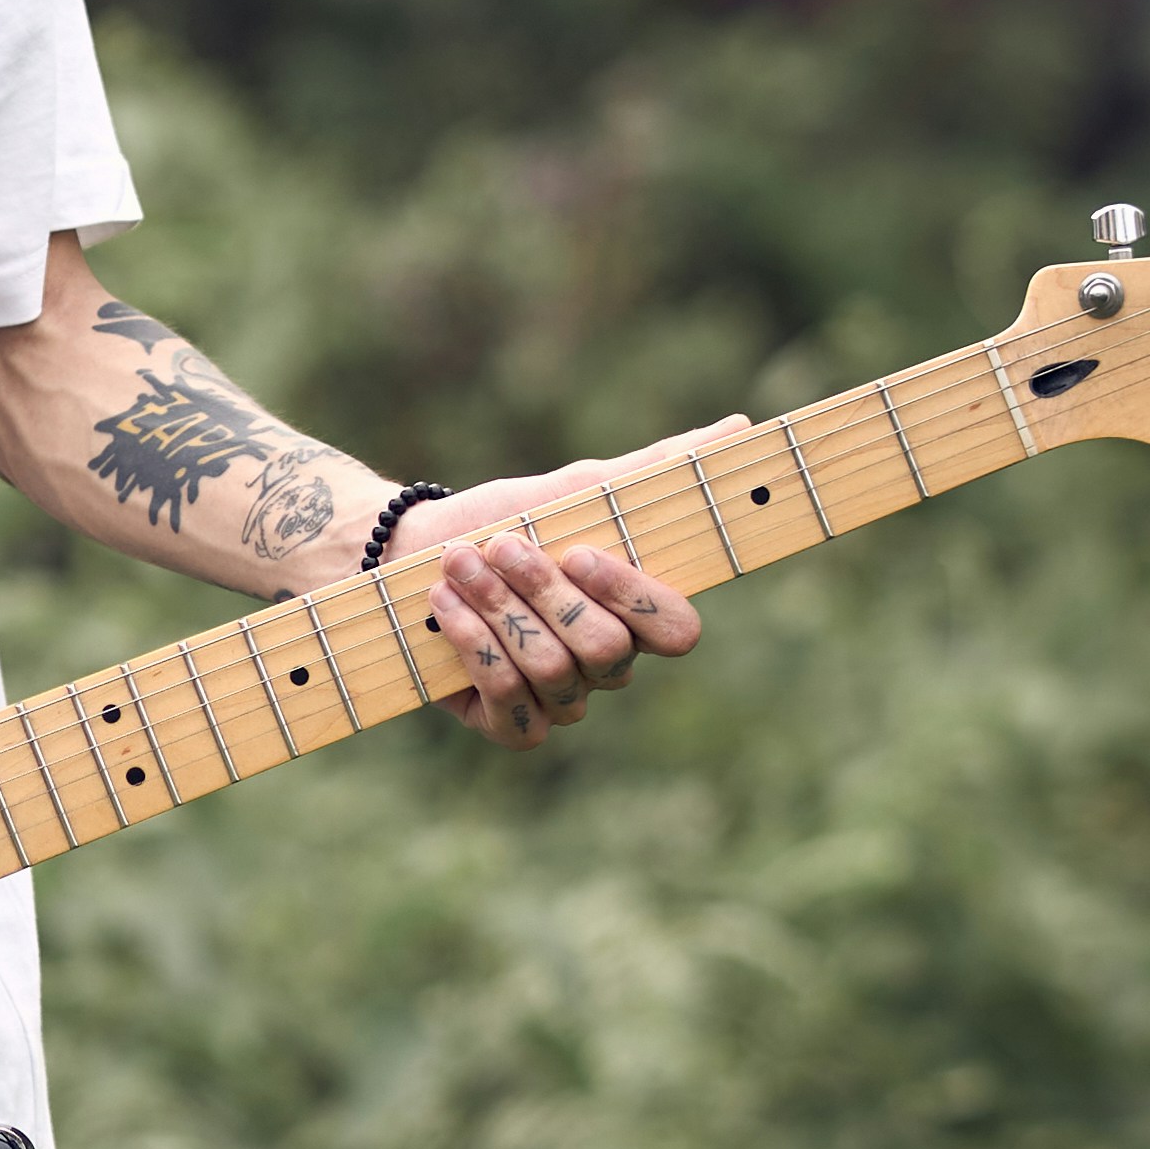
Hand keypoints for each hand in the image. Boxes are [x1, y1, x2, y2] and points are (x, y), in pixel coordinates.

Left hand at [388, 459, 730, 749]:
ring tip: (460, 567)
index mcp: (635, 613)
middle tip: (499, 548)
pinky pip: (513, 709)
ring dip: (499, 612)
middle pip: (605, 651)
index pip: (677, 631)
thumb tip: (738, 424)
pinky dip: (476, 652)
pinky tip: (446, 610)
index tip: (579, 551)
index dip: (631, 597)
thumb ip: (652, 469)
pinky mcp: (510, 724)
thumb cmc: (500, 520)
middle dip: (543, 594)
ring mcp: (563, 700)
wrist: (410, 554)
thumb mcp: (572, 488)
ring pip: (555, 675)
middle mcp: (609, 665)